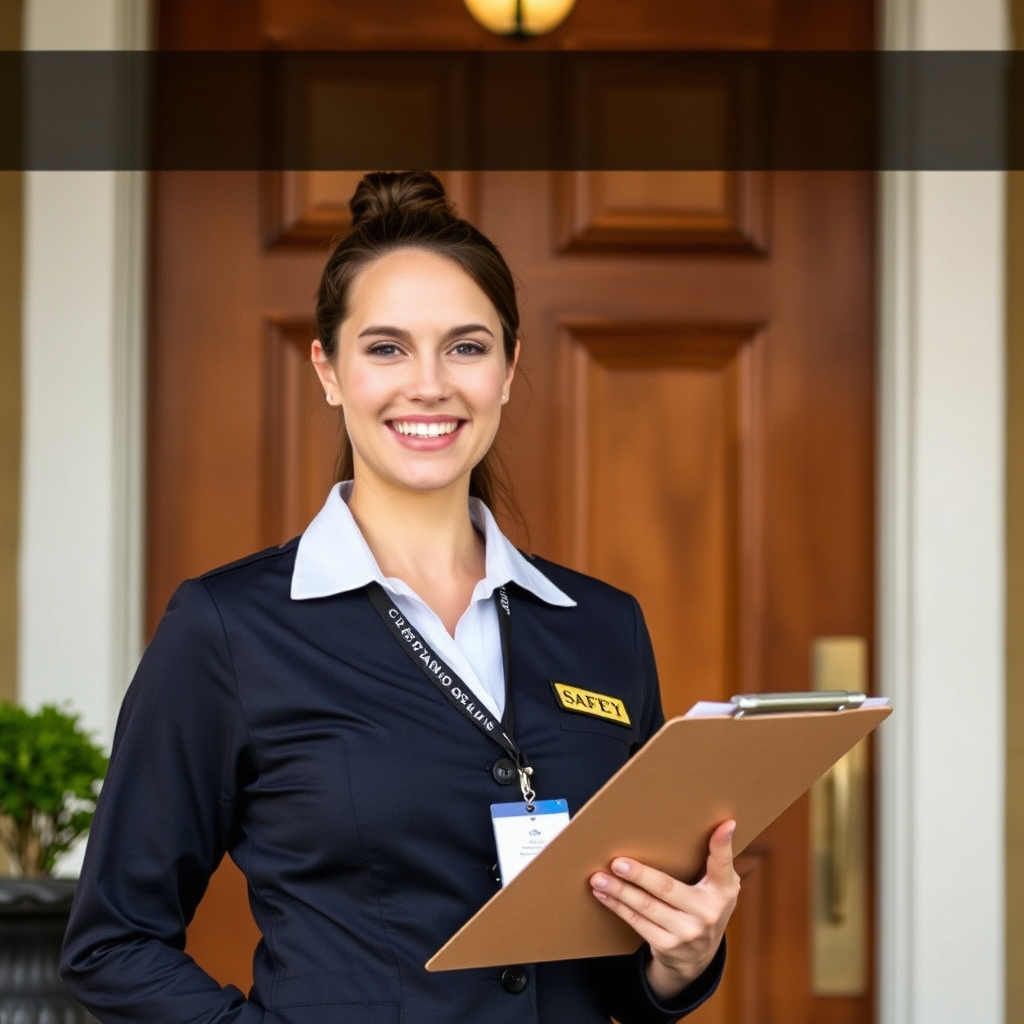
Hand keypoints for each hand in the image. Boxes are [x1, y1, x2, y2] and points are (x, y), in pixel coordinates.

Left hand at [589, 819, 739, 1000]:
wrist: (698, 958)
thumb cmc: (704, 906)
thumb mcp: (718, 887)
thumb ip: (716, 861)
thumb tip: (723, 824)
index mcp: (723, 891)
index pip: (723, 864)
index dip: (722, 845)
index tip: (725, 824)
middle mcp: (708, 913)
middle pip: (667, 888)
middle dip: (639, 875)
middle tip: (617, 863)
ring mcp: (687, 933)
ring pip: (646, 907)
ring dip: (619, 891)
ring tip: (598, 878)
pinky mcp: (667, 946)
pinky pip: (637, 922)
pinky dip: (617, 906)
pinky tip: (603, 894)